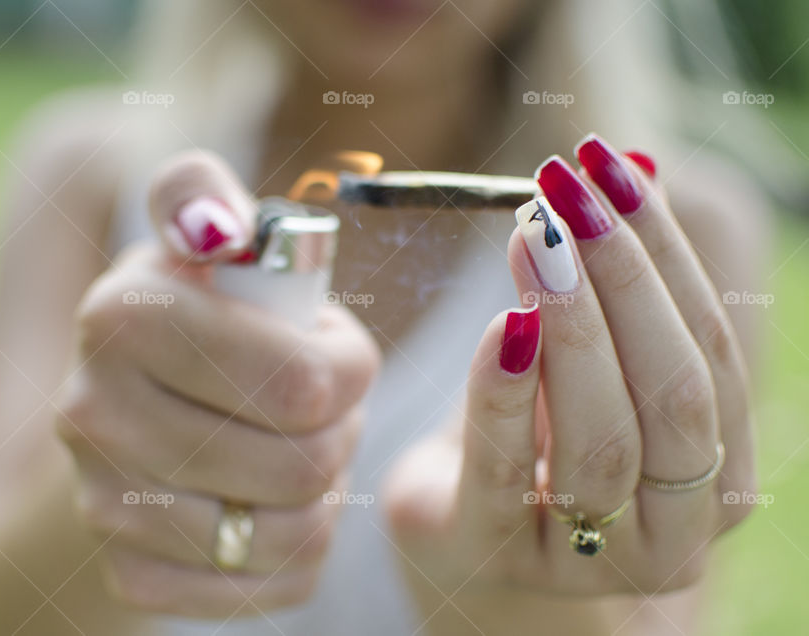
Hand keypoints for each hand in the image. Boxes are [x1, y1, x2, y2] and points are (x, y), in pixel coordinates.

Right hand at [56, 152, 379, 616]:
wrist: (136, 400)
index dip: (350, 372)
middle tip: (321, 408)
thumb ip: (201, 196)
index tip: (338, 356)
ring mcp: (105, 503)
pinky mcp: (132, 573)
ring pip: (293, 531)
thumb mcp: (202, 238)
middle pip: (301, 463)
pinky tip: (274, 506)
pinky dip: (297, 549)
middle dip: (338, 432)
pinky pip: (271, 586)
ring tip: (300, 449)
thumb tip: (216, 227)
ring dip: (322, 491)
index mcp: (122, 315)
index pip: (303, 382)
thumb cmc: (203, 311)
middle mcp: (93, 413)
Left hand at [384, 135, 753, 607]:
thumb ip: (615, 284)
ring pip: (605, 437)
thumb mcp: (588, 361)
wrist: (464, 526)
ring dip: (572, 322)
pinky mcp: (491, 552)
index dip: (668, 256)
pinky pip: (504, 470)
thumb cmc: (539, 433)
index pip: (712, 354)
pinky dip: (504, 390)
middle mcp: (673, 534)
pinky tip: (503, 321)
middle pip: (675, 396)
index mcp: (718, 480)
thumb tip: (632, 164)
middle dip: (627, 281)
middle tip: (570, 195)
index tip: (615, 169)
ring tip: (532, 236)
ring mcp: (587, 558)